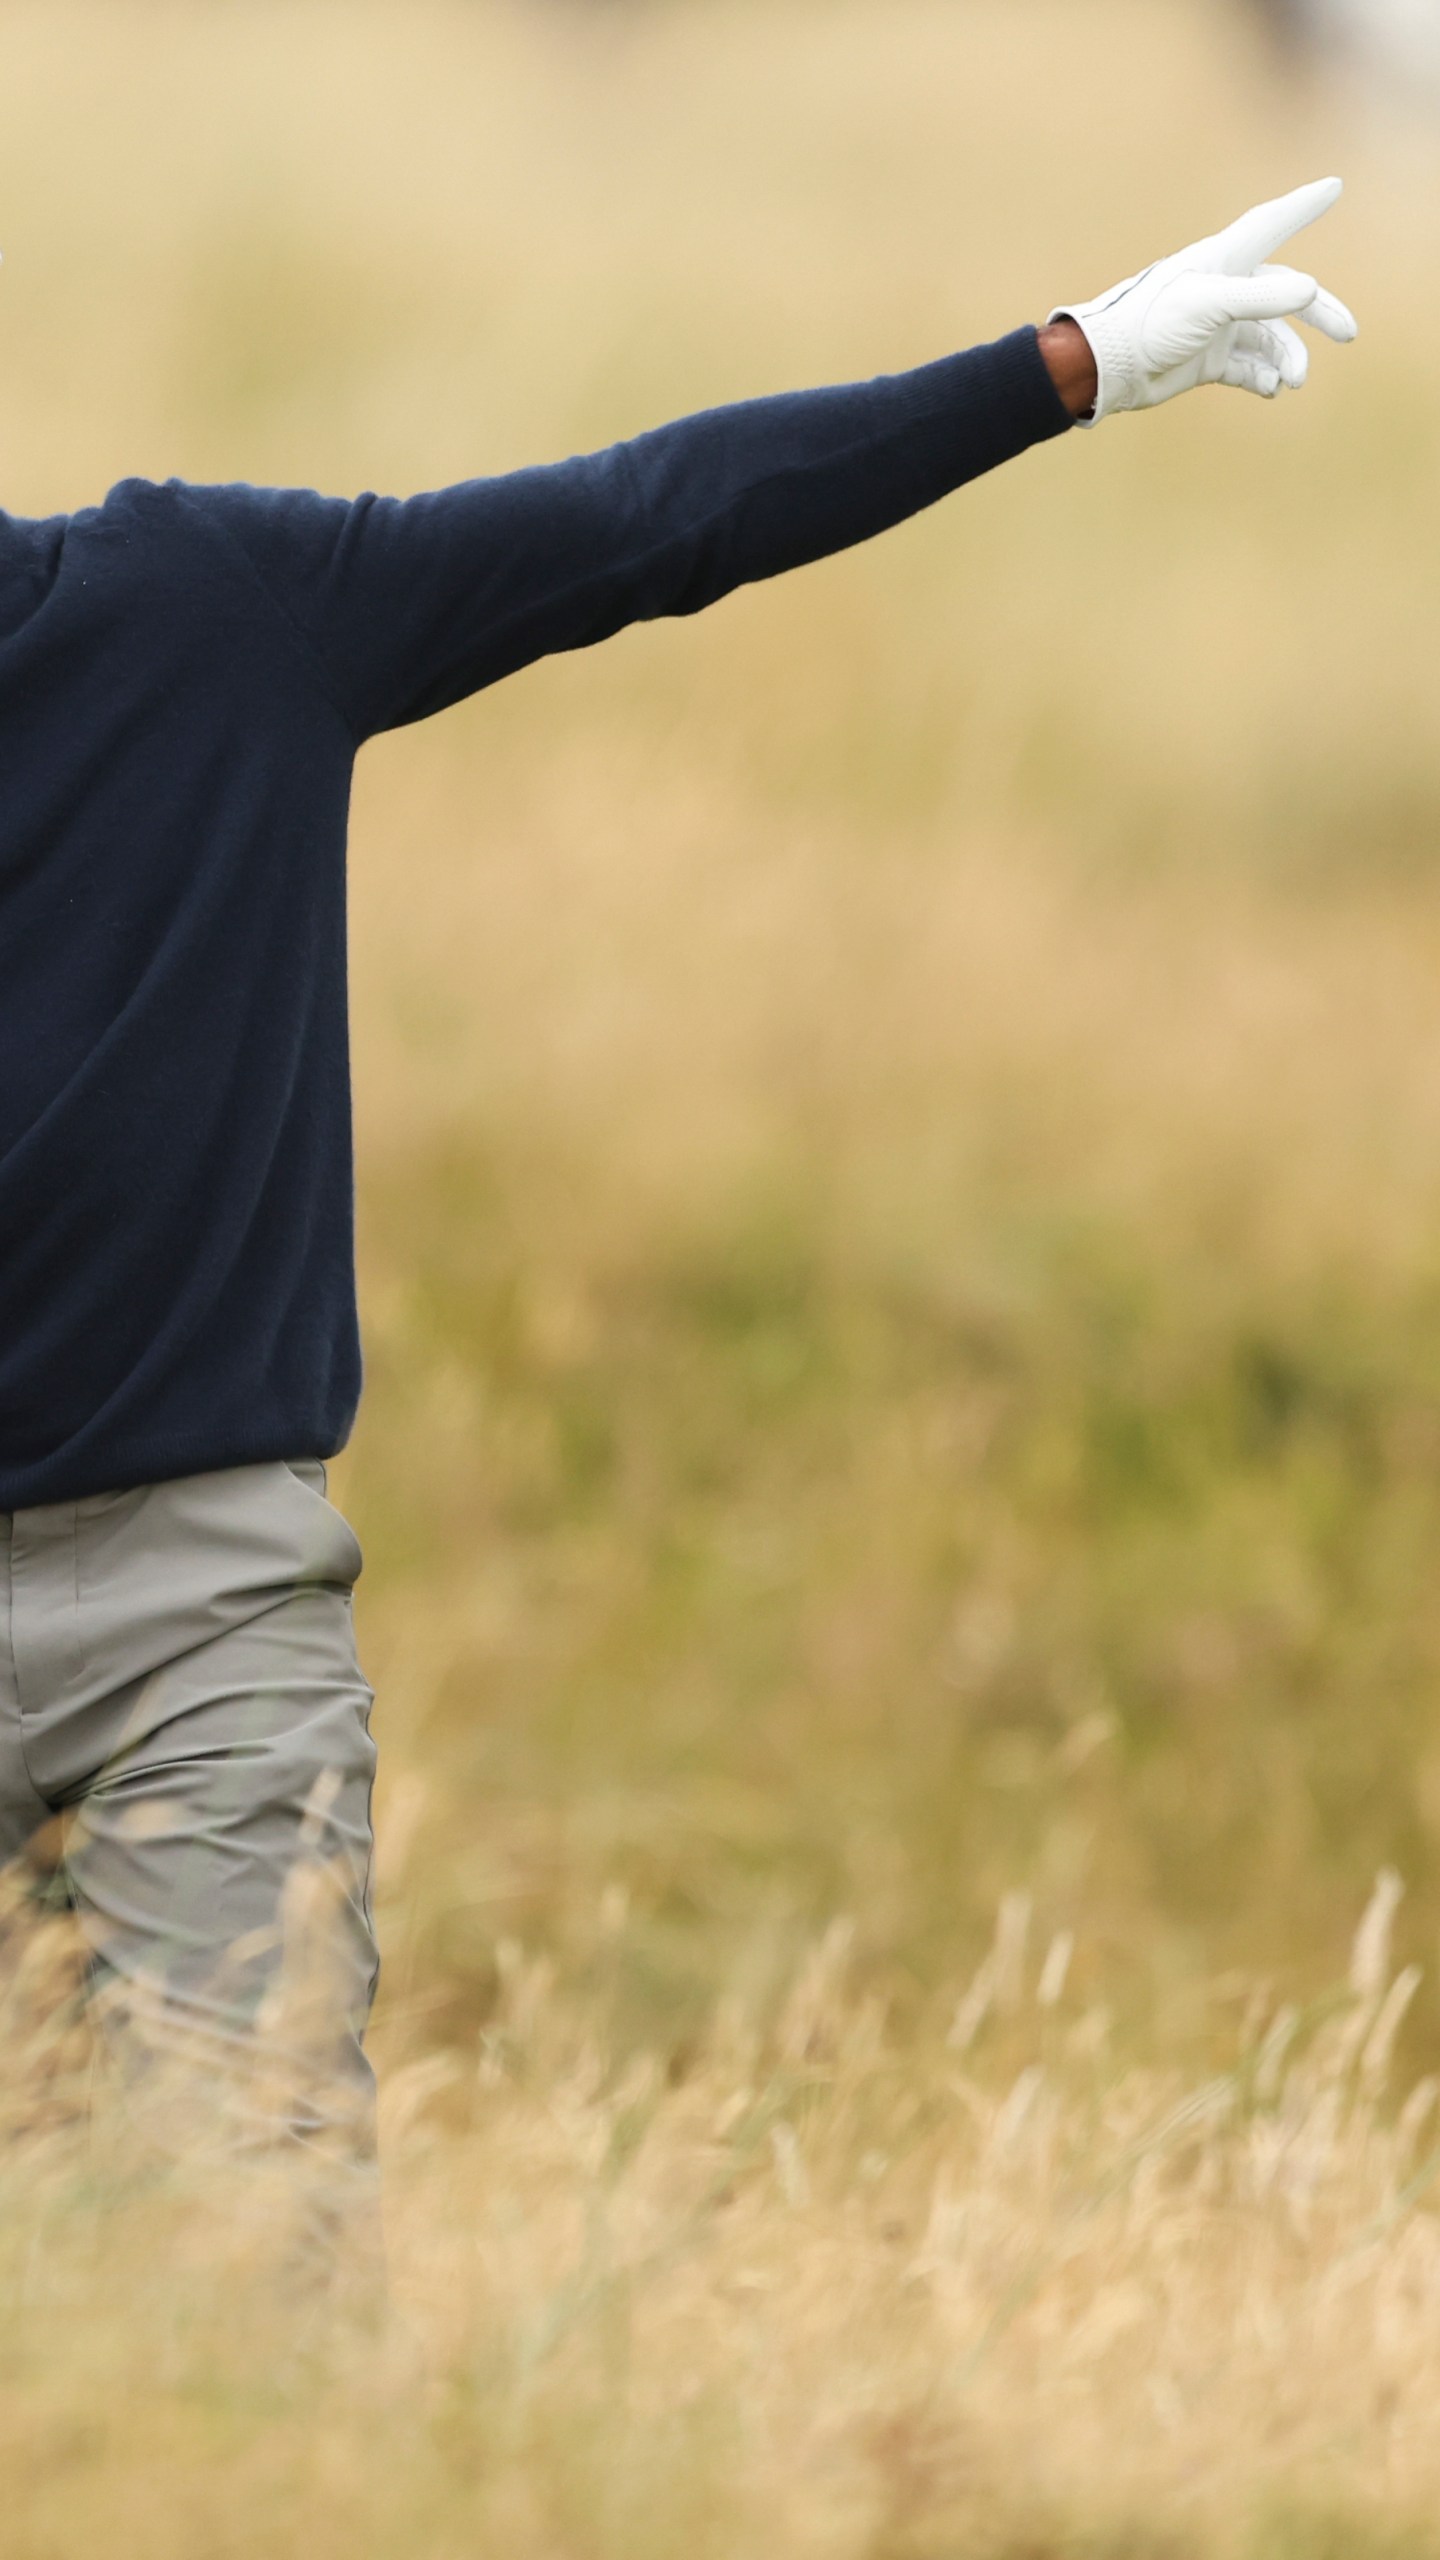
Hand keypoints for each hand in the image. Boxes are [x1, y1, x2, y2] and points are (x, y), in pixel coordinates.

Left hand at [1051, 177, 1357, 425]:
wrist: (1113, 367)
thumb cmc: (1153, 322)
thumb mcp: (1210, 304)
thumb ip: (1259, 299)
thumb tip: (1309, 291)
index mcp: (1224, 261)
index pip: (1272, 224)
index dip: (1302, 206)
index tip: (1333, 186)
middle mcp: (1226, 289)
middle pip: (1287, 295)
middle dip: (1319, 314)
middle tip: (1348, 333)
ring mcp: (1219, 326)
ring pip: (1270, 339)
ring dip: (1287, 358)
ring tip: (1294, 380)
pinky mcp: (1208, 360)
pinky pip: (1247, 368)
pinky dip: (1262, 378)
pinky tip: (1269, 389)